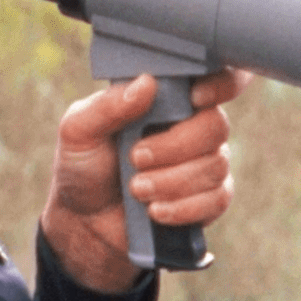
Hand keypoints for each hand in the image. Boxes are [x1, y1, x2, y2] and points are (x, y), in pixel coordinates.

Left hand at [40, 69, 249, 291]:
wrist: (85, 221)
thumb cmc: (84, 167)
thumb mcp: (80, 131)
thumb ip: (108, 106)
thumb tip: (147, 82)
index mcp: (169, 100)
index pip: (217, 79)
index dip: (221, 84)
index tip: (195, 99)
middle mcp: (194, 127)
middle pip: (216, 126)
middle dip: (175, 147)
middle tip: (135, 158)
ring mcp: (206, 163)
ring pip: (215, 166)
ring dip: (171, 181)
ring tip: (136, 189)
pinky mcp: (209, 199)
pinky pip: (218, 199)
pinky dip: (184, 207)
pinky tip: (155, 210)